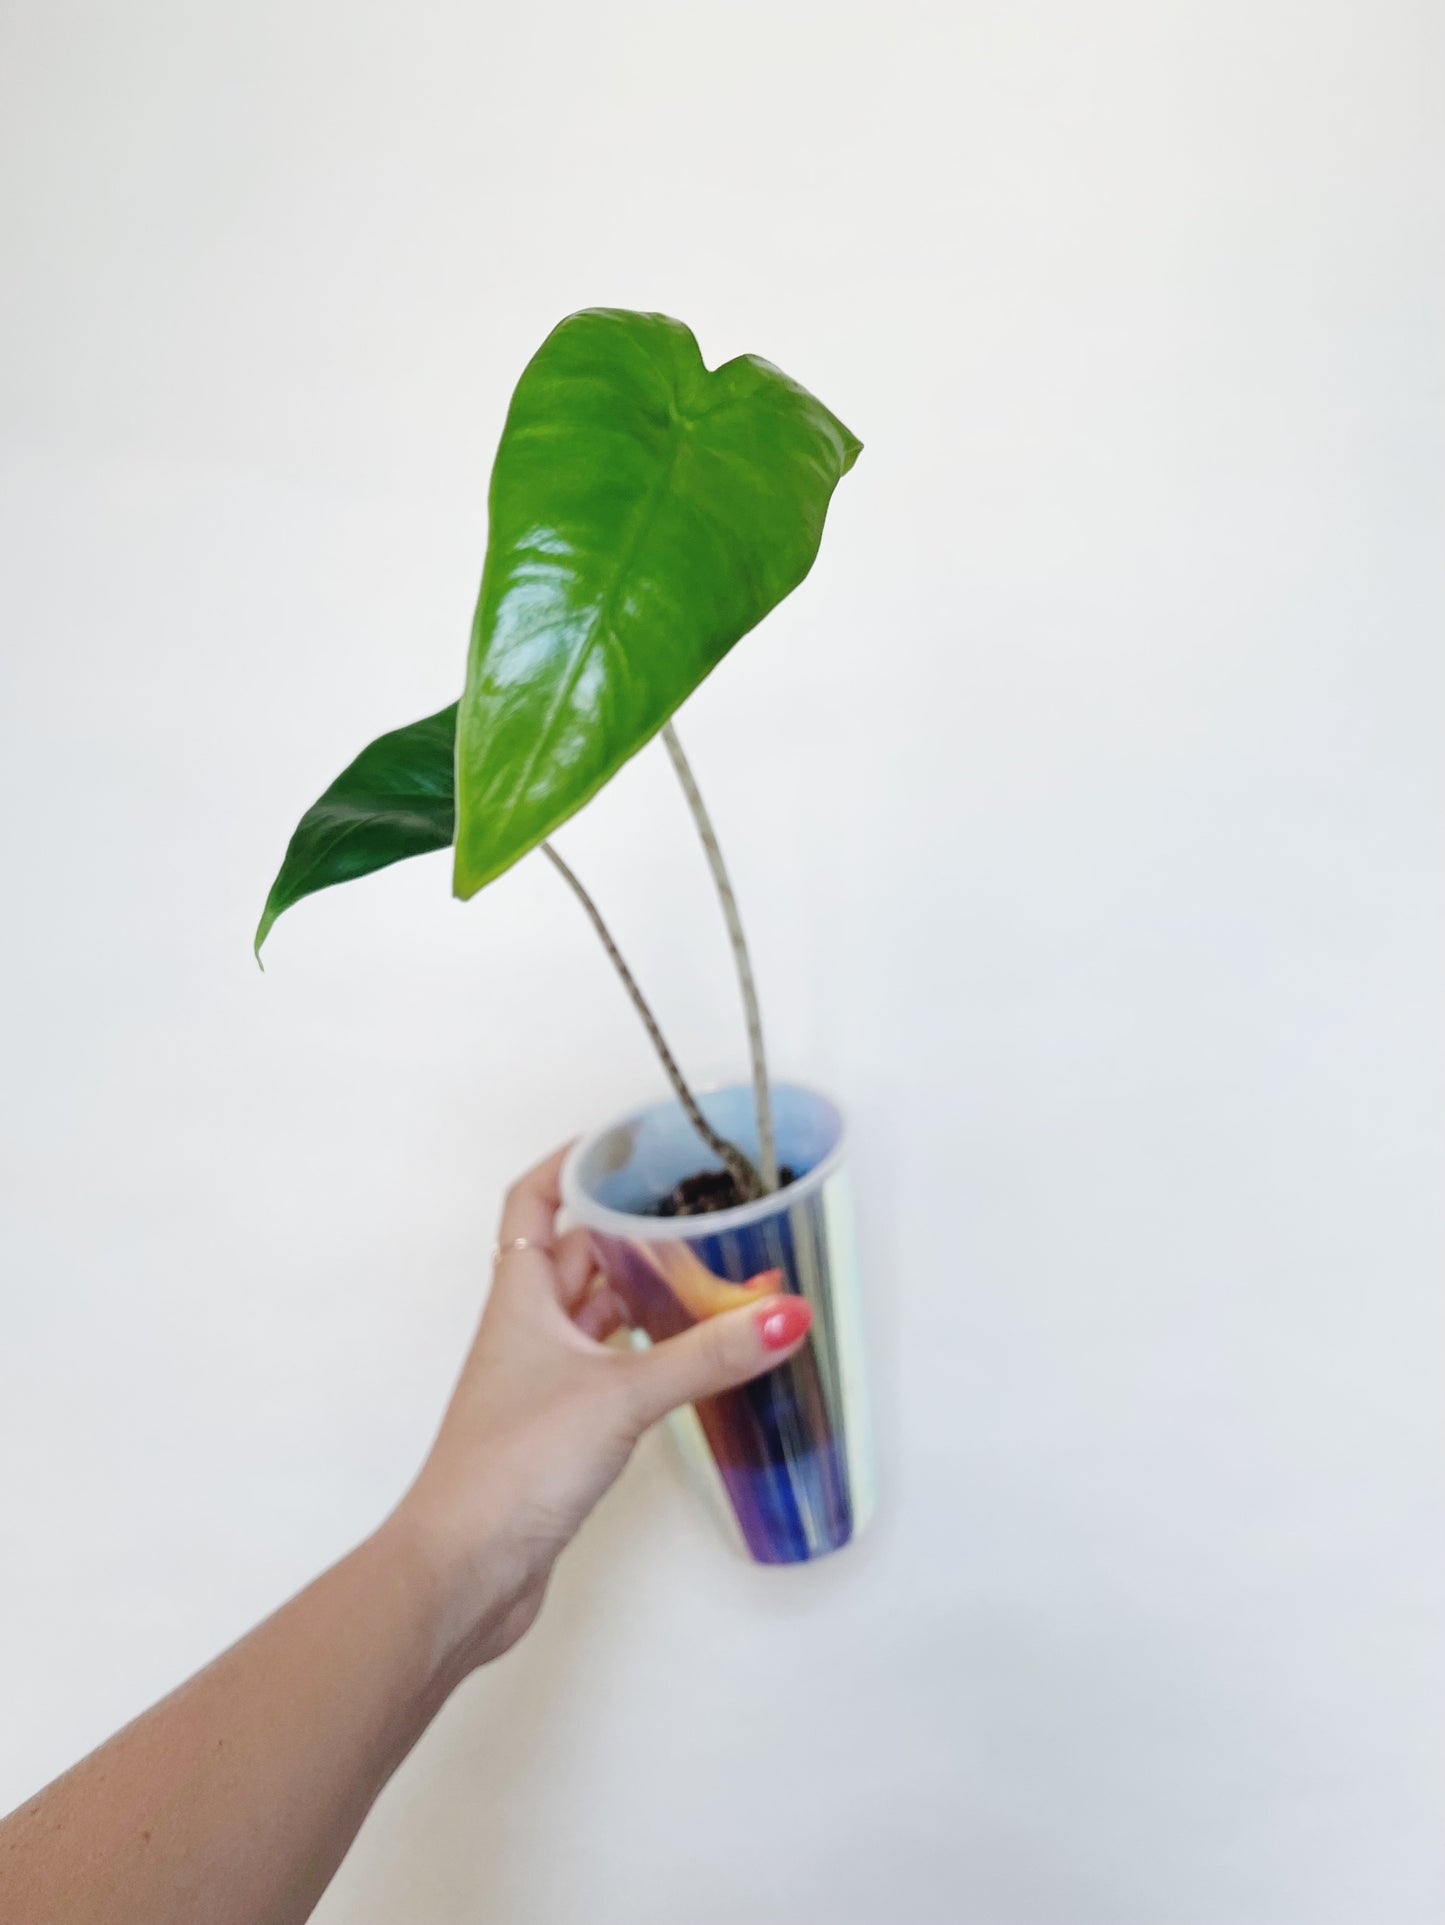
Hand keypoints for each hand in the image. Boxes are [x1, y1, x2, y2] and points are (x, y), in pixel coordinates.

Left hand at [392, 1144, 811, 1674]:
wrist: (462, 1572)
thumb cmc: (512, 1468)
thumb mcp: (620, 1396)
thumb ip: (706, 1356)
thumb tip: (784, 1315)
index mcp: (520, 1297)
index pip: (533, 1201)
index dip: (571, 1164)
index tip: (625, 1141)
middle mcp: (525, 1331)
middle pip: (573, 1253)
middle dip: (627, 1228)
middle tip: (693, 1208)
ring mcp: (538, 1383)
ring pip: (592, 1314)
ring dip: (640, 1292)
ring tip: (706, 1272)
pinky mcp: (558, 1433)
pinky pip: (606, 1368)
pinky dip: (644, 1353)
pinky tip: (685, 1357)